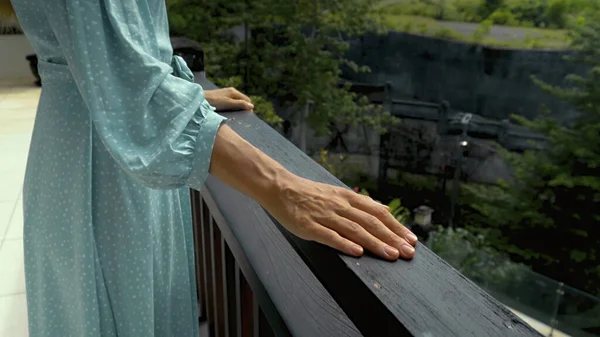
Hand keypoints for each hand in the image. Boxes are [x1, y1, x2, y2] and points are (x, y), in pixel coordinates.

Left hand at [204, 87, 253, 111]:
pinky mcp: (221, 96)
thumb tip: (252, 106)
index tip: (247, 115)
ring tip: (235, 114)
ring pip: (236, 100)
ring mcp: (226, 93)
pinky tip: (228, 110)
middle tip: (241, 116)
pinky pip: (231, 101)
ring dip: (238, 107)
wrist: (200, 99)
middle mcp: (231, 91)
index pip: (247, 99)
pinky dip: (232, 106)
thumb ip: (240, 104)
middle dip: (244, 107)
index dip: (248, 107)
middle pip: (242, 100)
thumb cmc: (214, 102)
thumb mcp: (229, 104)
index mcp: (234, 92)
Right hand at [263, 175, 417, 260]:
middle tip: (408, 252)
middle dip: (392, 238)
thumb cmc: (310, 193)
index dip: (396, 226)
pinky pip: (329, 236)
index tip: (411, 239)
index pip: (378, 212)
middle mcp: (340, 206)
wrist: (280, 188)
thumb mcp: (338, 193)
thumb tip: (385, 209)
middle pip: (371, 222)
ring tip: (391, 256)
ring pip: (355, 230)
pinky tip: (358, 253)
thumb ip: (360, 203)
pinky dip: (345, 244)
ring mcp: (325, 216)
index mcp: (348, 198)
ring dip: (375, 243)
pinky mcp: (309, 226)